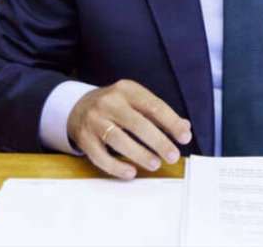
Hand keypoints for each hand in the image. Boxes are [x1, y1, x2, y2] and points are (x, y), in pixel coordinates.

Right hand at [68, 79, 191, 179]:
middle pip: (137, 124)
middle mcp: (109, 103)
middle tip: (173, 156)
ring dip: (139, 154)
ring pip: (117, 139)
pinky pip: (99, 156)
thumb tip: (184, 128)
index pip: (154, 106)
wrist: (77, 106)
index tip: (185, 137)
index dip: (172, 123)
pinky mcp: (83, 138)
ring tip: (155, 164)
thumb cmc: (115, 106)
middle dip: (158, 142)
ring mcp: (94, 120)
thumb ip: (159, 114)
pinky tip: (130, 172)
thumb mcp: (136, 101)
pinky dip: (116, 166)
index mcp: (127, 90)